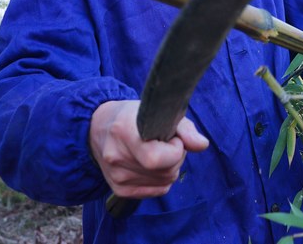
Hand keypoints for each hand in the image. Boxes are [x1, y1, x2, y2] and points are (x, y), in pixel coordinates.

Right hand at [89, 100, 208, 198]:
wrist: (99, 128)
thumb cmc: (134, 117)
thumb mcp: (159, 112)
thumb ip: (185, 129)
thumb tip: (202, 145)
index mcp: (124, 132)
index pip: (156, 159)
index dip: (175, 149)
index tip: (173, 137)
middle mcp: (117, 157)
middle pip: (166, 172)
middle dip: (175, 157)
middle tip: (166, 142)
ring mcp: (117, 177)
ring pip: (165, 182)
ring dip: (169, 168)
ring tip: (157, 151)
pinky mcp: (119, 190)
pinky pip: (158, 191)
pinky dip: (162, 178)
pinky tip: (152, 164)